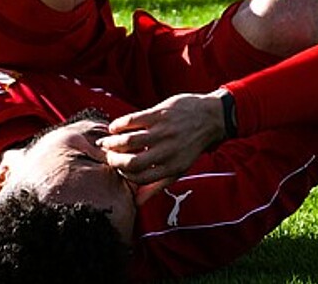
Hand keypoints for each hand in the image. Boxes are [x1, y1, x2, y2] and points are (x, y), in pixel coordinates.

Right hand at [97, 90, 226, 185]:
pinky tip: (114, 128)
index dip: (124, 174)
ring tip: (106, 142)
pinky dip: (118, 125)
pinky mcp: (160, 113)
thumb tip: (137, 203)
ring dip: (112, 143)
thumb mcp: (179, 168)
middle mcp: (168, 151)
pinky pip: (132, 120)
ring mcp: (163, 131)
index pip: (139, 178)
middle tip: (107, 155)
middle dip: (113, 160)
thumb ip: (157, 185)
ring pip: (128, 141)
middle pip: (131, 162)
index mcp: (172, 167)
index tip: (118, 168)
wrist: (212, 118)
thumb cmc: (192, 146)